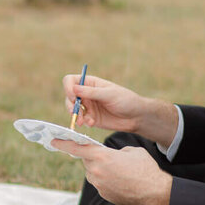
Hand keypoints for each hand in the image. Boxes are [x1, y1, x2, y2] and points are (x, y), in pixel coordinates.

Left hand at [54, 140, 172, 204]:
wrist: (155, 193)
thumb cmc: (146, 169)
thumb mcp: (132, 151)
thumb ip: (116, 151)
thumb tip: (112, 156)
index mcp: (101, 157)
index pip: (77, 148)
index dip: (63, 144)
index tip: (53, 141)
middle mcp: (96, 171)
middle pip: (87, 160)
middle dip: (95, 158)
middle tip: (111, 159)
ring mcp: (99, 184)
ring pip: (93, 172)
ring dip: (101, 170)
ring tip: (121, 172)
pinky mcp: (103, 194)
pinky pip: (100, 183)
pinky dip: (107, 180)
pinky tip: (122, 181)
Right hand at [62, 74, 177, 145]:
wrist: (136, 117)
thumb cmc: (126, 100)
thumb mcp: (110, 94)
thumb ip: (92, 92)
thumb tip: (74, 89)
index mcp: (90, 83)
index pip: (70, 81)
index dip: (68, 88)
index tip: (73, 97)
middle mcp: (86, 93)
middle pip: (69, 97)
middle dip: (70, 106)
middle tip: (75, 113)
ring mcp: (87, 106)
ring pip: (72, 110)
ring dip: (75, 116)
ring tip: (83, 122)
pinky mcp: (90, 118)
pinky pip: (80, 120)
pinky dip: (84, 122)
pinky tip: (92, 123)